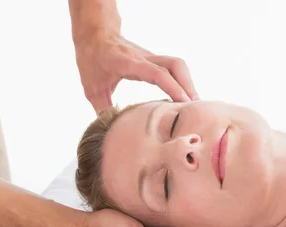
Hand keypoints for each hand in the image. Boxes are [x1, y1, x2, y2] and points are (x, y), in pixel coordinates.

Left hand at [74, 33, 198, 112]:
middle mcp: (143, 57)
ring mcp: (150, 57)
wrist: (94, 33)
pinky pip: (173, 68)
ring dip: (187, 83)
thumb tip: (112, 133)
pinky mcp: (153, 60)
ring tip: (192, 104)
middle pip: (175, 64)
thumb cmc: (91, 58)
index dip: (173, 88)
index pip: (157, 73)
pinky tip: (183, 97)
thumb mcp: (91, 87)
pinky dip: (182, 81)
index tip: (184, 103)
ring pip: (177, 64)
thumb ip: (103, 109)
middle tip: (193, 107)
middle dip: (188, 85)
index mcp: (128, 63)